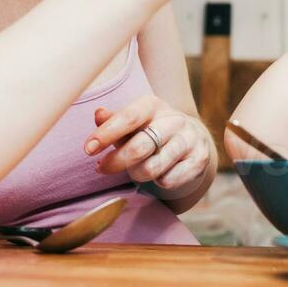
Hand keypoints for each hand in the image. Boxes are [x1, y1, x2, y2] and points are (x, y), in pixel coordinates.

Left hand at [84, 94, 214, 197]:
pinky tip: (158, 174)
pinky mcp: (199, 159)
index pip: (129, 117)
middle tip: (101, 168)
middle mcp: (174, 120)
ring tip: (133, 170)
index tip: (88, 149)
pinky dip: (157, 182)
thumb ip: (113, 120)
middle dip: (116, 162)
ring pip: (153, 168)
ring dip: (136, 174)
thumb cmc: (151, 129)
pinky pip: (169, 180)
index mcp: (154, 105)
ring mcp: (189, 140)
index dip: (106, 133)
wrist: (191, 138)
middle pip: (139, 147)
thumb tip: (98, 114)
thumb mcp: (132, 121)